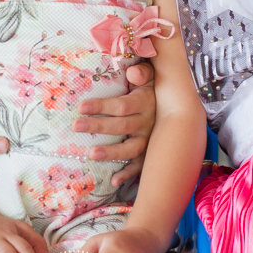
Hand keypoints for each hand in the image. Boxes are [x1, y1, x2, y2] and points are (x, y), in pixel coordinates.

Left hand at [76, 63, 155, 186]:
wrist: (176, 106)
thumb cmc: (153, 88)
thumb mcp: (151, 76)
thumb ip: (143, 72)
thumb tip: (133, 71)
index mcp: (146, 103)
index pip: (122, 106)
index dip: (102, 106)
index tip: (81, 107)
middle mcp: (148, 123)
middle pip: (122, 126)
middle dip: (98, 126)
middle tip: (76, 126)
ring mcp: (149, 140)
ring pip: (131, 149)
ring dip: (111, 153)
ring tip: (90, 154)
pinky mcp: (149, 153)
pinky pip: (140, 166)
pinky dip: (128, 174)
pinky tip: (113, 181)